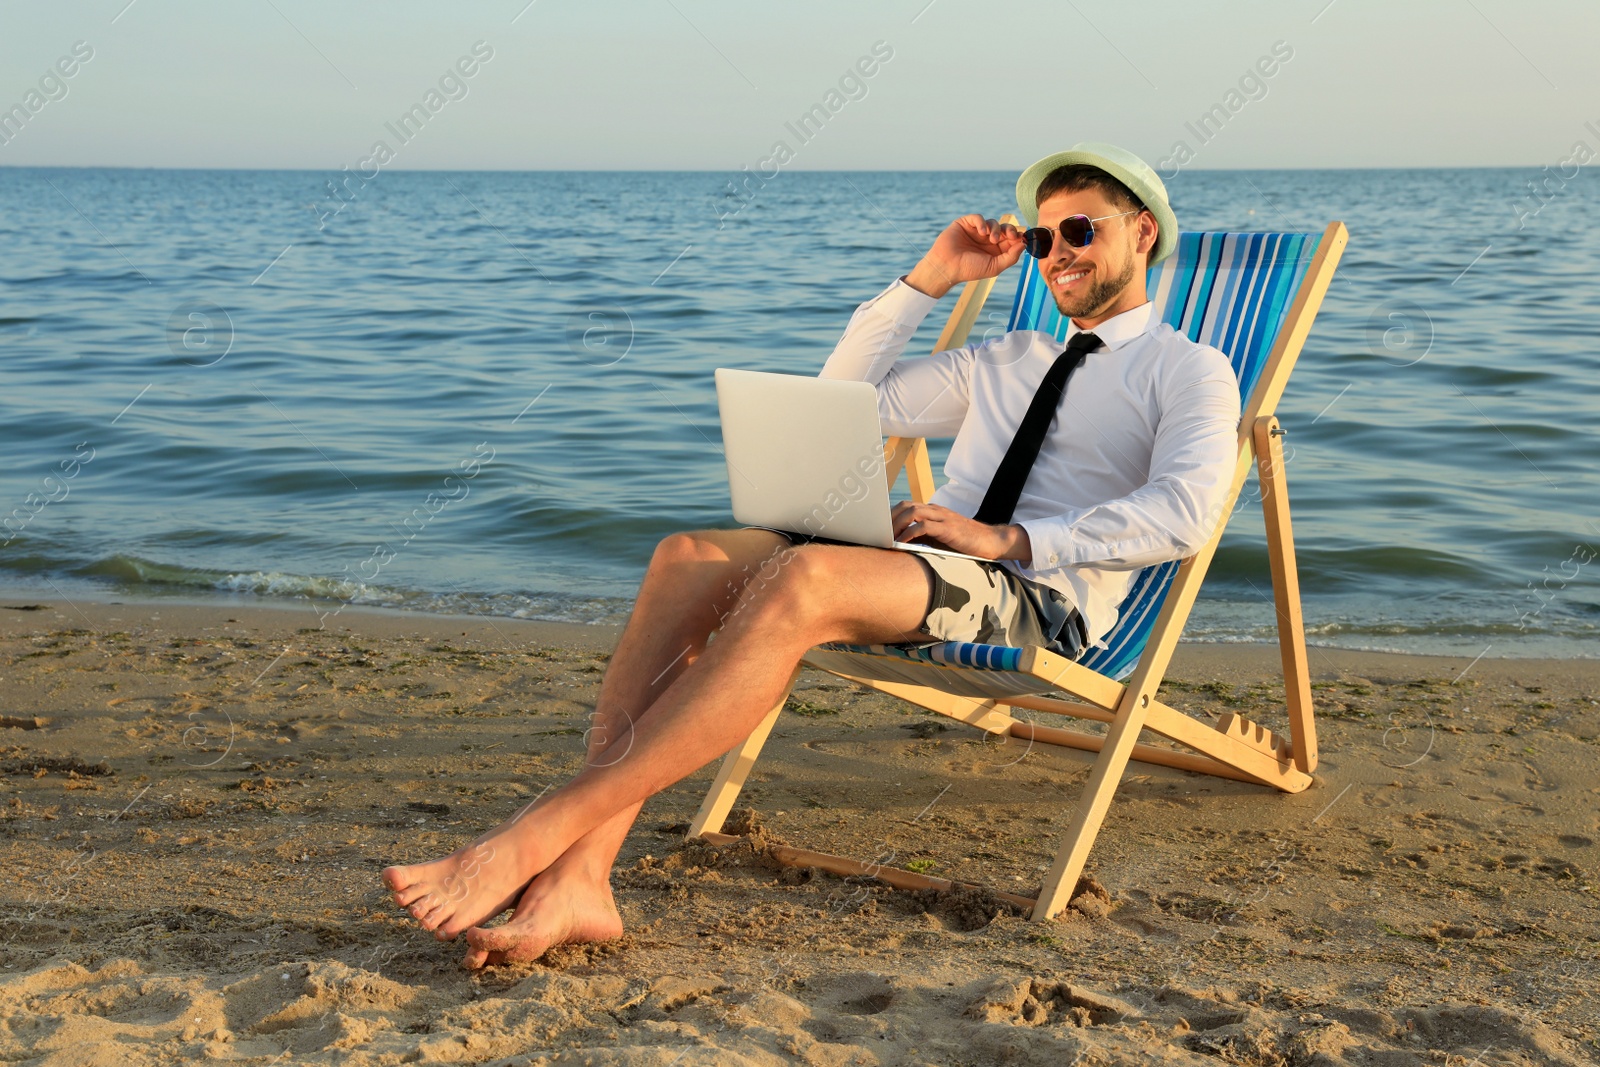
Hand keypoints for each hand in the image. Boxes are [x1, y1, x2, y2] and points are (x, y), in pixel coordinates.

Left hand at [891, 501, 1031, 561]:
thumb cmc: (964, 542)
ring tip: (889, 539)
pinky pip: (924, 526)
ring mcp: (943, 517)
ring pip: (912, 512)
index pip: (905, 506)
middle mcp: (936, 510)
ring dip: (897, 525)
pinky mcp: (949, 528)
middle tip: (879, 535)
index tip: (879, 529)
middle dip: (889, 519)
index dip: (890, 516)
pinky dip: (910, 533)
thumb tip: (900, 545)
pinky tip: (903, 543)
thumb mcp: (940, 538)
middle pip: (905, 506)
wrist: (991, 541)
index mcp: (933, 511)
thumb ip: (922, 537)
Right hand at [904, 215, 1025, 299]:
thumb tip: (1024, 244)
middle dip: (1010, 230)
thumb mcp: (995, 266)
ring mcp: (976, 231)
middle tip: (1010, 235)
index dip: (1017, 237)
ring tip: (990, 239)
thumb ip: (1011, 257)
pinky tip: (982, 231)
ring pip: (992, 222)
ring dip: (995, 229)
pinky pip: (978, 217)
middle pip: (1004, 228)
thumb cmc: (970, 269)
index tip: (1021, 237)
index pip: (1010, 239)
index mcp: (995, 250)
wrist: (947, 266)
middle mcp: (986, 240)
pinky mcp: (965, 224)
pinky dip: (982, 222)